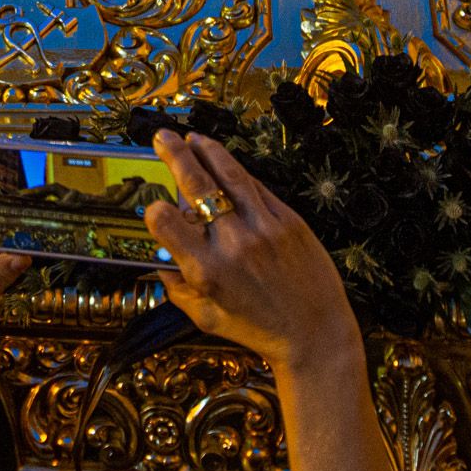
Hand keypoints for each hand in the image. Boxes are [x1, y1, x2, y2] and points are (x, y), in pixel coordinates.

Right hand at [144, 130, 362, 373]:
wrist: (316, 334)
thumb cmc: (258, 330)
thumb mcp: (205, 318)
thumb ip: (177, 288)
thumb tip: (160, 261)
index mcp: (207, 271)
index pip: (166, 222)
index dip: (154, 211)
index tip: (154, 208)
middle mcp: (234, 244)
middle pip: (196, 185)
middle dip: (175, 155)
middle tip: (162, 136)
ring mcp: (264, 227)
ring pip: (230, 175)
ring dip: (207, 151)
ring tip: (193, 137)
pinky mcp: (290, 220)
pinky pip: (257, 187)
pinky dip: (237, 173)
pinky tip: (224, 164)